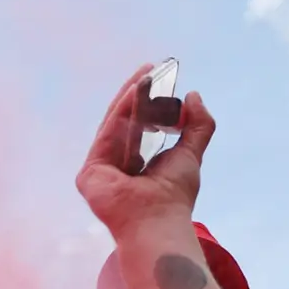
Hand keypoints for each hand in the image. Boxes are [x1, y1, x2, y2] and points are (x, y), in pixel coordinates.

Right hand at [76, 64, 214, 237]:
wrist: (157, 219)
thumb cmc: (174, 195)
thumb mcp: (191, 152)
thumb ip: (197, 125)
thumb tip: (193, 95)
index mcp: (136, 164)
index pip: (140, 127)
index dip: (150, 102)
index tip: (162, 79)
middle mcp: (115, 165)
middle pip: (125, 123)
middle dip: (138, 95)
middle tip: (152, 69)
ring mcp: (100, 169)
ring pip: (115, 125)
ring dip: (130, 98)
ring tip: (147, 75)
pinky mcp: (91, 172)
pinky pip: (107, 135)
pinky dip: (120, 111)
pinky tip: (134, 92)